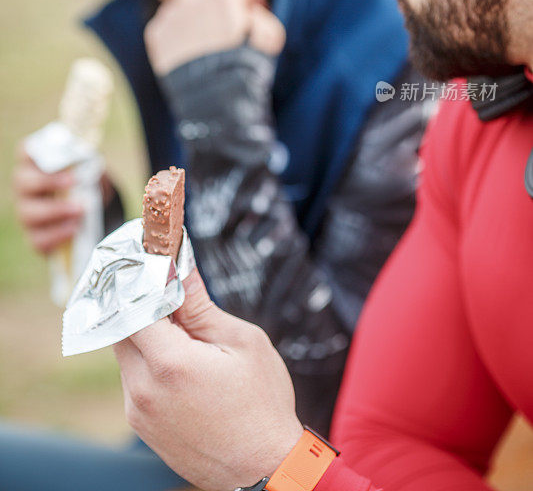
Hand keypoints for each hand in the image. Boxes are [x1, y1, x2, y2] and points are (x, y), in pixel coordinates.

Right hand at [12, 144, 83, 253]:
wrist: (87, 210)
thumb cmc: (82, 182)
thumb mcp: (87, 169)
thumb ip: (86, 164)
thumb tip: (91, 164)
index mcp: (34, 164)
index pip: (26, 151)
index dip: (38, 152)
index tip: (61, 156)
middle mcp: (24, 187)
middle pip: (22, 182)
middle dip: (48, 181)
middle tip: (74, 181)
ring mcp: (26, 212)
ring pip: (28, 213)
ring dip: (55, 210)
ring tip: (80, 210)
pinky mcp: (35, 236)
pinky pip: (38, 239)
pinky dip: (57, 234)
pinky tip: (73, 228)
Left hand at [114, 269, 302, 490]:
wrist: (264, 468)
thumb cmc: (262, 404)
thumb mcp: (241, 342)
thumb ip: (201, 305)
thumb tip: (180, 266)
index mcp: (169, 364)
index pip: (131, 305)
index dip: (139, 279)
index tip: (152, 260)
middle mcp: (143, 389)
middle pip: (121, 327)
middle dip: (141, 302)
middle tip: (166, 284)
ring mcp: (138, 411)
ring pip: (126, 352)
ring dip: (146, 332)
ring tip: (181, 324)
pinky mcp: (140, 425)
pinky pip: (133, 377)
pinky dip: (149, 359)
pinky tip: (181, 357)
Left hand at [144, 0, 285, 74]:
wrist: (215, 92)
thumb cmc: (246, 63)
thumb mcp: (270, 36)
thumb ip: (261, 16)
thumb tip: (251, 12)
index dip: (244, 3)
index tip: (249, 14)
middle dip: (214, 10)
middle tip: (222, 32)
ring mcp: (171, 14)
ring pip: (182, 11)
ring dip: (193, 22)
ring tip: (203, 47)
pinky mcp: (156, 34)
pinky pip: (166, 30)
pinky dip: (176, 38)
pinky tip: (188, 55)